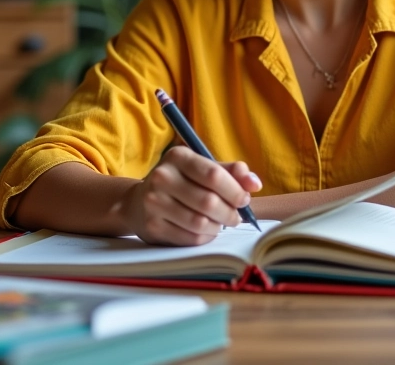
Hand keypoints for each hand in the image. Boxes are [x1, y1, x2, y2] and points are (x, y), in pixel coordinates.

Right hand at [123, 146, 262, 245]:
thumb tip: (255, 183)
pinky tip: (208, 230)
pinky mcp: (152, 226)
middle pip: (208, 201)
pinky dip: (205, 237)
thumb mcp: (203, 168)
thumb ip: (231, 172)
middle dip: (230, 212)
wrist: (139, 202)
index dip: (235, 190)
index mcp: (178, 157)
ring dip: (218, 226)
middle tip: (237, 216)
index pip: (213, 175)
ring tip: (222, 222)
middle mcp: (162, 177)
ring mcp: (154, 203)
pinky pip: (189, 237)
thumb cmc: (181, 182)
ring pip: (199, 222)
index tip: (245, 199)